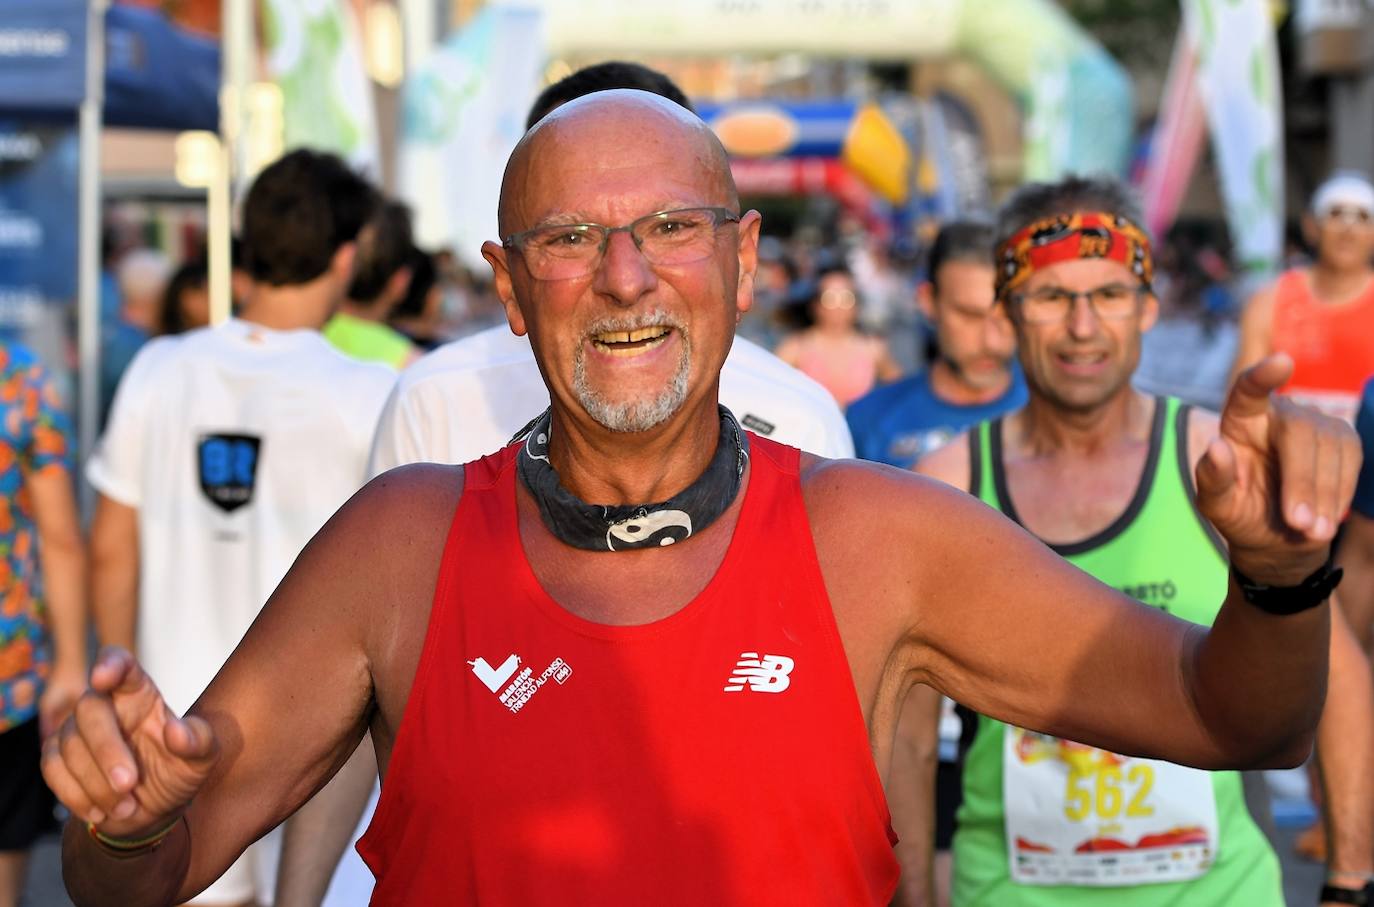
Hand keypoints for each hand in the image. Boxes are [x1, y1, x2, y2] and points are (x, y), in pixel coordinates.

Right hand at [40, 647, 218, 838]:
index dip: (109, 664)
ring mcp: (75, 729)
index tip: (102, 677)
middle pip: (90, 710)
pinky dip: (75, 794)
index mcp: (139, 692)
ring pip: (69, 746)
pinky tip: (100, 812)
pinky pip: (52, 770)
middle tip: (130, 785)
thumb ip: (199, 741)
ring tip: (127, 807)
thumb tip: (176, 731)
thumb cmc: (179, 769)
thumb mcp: (203, 758)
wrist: (153, 807)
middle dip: (107, 750)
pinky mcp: (57, 757)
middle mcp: (104, 704)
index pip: (120, 663)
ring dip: (97, 784)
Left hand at [1196, 354, 1360, 584]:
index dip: (1263, 376)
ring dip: (1323, 495)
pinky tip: (1324, 520)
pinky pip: (1351, 460)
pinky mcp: (1344, 440)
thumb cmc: (1240, 511)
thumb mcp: (1217, 504)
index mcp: (1240, 420)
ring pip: (1330, 446)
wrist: (1277, 534)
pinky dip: (1339, 494)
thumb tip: (1216, 446)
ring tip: (1309, 532)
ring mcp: (1315, 423)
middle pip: (1299, 431)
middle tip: (1298, 524)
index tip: (1282, 361)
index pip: (1248, 390)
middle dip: (1301, 480)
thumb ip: (1211, 478)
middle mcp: (1279, 413)